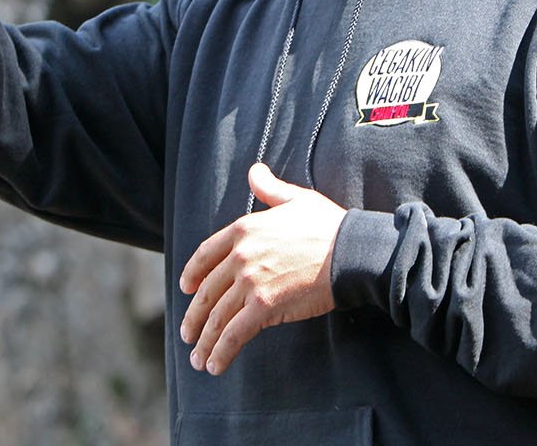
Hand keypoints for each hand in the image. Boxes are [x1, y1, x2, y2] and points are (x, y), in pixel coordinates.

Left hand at [178, 163, 345, 375]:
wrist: (351, 252)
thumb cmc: (329, 226)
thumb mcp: (296, 199)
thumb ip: (270, 189)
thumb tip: (254, 171)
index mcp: (244, 229)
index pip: (205, 254)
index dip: (193, 273)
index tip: (186, 289)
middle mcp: (240, 255)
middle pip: (207, 291)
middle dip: (194, 316)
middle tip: (188, 333)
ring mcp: (250, 282)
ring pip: (217, 316)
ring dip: (204, 341)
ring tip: (197, 359)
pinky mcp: (264, 307)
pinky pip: (234, 334)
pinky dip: (221, 352)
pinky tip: (214, 365)